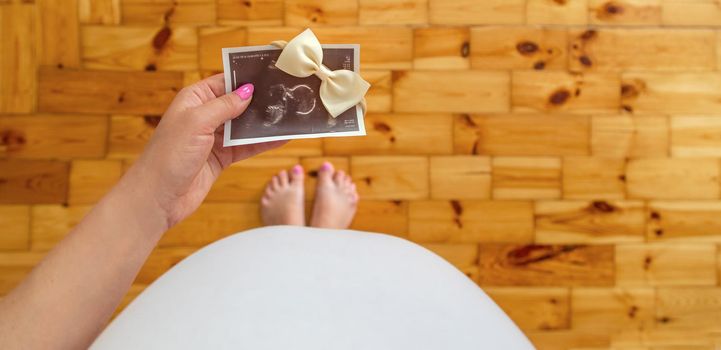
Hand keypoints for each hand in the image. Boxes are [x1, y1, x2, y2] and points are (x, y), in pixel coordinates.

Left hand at [122, 74, 286, 228]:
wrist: (158, 197)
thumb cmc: (168, 156)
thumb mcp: (197, 122)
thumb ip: (224, 105)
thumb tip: (248, 91)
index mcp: (194, 99)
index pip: (225, 81)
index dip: (247, 76)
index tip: (271, 73)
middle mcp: (204, 115)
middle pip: (238, 102)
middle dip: (260, 100)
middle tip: (287, 95)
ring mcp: (213, 137)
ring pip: (245, 125)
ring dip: (264, 123)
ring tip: (289, 116)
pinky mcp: (221, 157)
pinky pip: (246, 146)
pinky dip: (263, 143)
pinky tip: (281, 138)